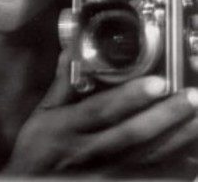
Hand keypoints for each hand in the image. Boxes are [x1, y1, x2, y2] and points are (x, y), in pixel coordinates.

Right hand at [2, 51, 197, 175]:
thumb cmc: (38, 149)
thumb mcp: (43, 113)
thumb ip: (62, 84)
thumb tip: (71, 52)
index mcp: (67, 127)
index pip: (102, 110)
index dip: (131, 97)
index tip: (156, 82)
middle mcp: (90, 151)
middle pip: (134, 134)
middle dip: (166, 115)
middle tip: (191, 96)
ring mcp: (107, 173)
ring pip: (150, 155)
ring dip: (178, 137)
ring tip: (197, 117)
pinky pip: (152, 175)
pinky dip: (176, 166)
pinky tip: (193, 152)